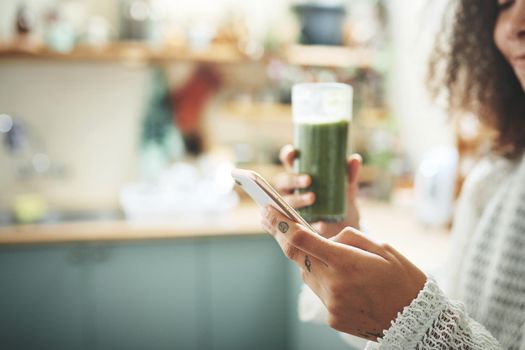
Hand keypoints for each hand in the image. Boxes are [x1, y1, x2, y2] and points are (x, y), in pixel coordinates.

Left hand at [261, 206, 426, 340]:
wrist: (417, 319)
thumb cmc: (402, 278)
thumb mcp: (381, 247)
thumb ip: (347, 238)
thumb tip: (323, 239)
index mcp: (346, 262)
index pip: (300, 240)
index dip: (279, 224)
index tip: (267, 211)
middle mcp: (333, 284)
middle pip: (295, 256)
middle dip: (282, 237)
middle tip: (269, 219)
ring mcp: (331, 304)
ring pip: (304, 273)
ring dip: (307, 259)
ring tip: (324, 253)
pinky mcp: (332, 317)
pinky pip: (318, 291)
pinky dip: (322, 279)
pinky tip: (341, 278)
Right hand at [275, 144, 361, 238]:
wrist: (345, 227)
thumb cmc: (340, 200)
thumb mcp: (346, 187)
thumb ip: (350, 174)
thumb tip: (355, 159)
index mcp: (300, 175)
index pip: (287, 162)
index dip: (287, 155)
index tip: (293, 152)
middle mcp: (292, 190)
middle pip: (283, 181)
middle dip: (293, 179)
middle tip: (309, 180)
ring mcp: (293, 207)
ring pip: (286, 202)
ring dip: (297, 199)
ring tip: (312, 197)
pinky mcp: (298, 225)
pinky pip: (297, 224)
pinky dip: (311, 223)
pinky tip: (321, 224)